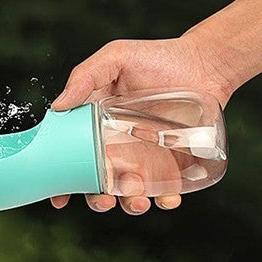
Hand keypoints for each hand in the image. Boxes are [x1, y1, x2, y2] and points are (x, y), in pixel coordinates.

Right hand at [49, 33, 234, 214]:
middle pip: (98, 187)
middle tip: (104, 199)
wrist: (204, 64)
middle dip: (97, 200)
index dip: (62, 184)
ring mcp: (144, 163)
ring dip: (129, 203)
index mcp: (95, 132)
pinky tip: (168, 198)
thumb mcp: (116, 58)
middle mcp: (116, 153)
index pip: (72, 162)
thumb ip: (85, 77)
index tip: (60, 198)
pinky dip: (165, 201)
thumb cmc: (157, 59)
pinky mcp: (172, 169)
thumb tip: (57, 106)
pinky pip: (165, 193)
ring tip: (137, 198)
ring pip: (129, 196)